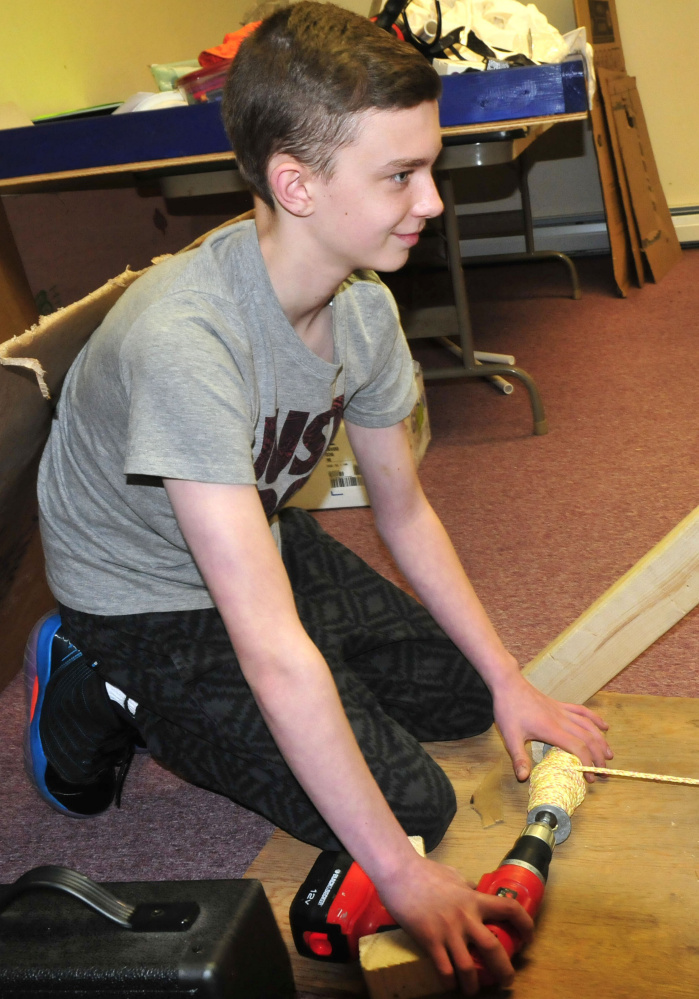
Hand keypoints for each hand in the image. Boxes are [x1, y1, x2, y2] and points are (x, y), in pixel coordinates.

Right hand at [375, 855, 533, 995]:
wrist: (399, 873)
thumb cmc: (425, 871)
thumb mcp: (454, 876)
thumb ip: (467, 888)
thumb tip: (476, 892)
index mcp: (474, 899)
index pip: (509, 910)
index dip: (525, 925)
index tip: (528, 938)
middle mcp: (465, 917)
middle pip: (494, 949)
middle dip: (504, 970)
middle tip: (507, 980)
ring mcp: (447, 930)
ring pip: (469, 967)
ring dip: (474, 984)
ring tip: (474, 990)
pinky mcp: (429, 940)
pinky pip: (444, 969)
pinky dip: (449, 982)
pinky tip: (450, 984)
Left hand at [492, 673, 612, 781]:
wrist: (508, 684)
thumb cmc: (508, 709)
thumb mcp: (509, 736)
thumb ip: (518, 757)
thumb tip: (523, 778)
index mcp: (551, 729)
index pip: (577, 748)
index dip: (587, 763)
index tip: (591, 778)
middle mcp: (561, 720)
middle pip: (588, 738)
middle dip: (599, 756)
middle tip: (605, 772)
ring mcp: (562, 711)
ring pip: (589, 725)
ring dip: (601, 740)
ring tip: (609, 755)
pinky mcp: (560, 704)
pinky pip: (583, 711)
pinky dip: (595, 719)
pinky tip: (604, 726)